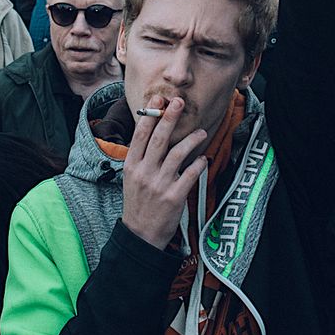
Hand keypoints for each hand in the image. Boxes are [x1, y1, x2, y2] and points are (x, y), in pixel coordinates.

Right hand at [121, 97, 207, 248]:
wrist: (140, 235)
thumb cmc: (138, 202)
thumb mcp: (131, 177)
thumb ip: (141, 157)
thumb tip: (153, 131)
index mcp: (131, 165)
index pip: (140, 135)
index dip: (150, 115)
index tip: (158, 99)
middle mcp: (144, 172)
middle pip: (159, 139)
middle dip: (170, 117)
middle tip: (179, 102)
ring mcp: (159, 185)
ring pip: (178, 153)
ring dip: (191, 139)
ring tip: (201, 132)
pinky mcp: (174, 197)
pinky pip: (190, 174)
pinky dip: (199, 164)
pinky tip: (203, 159)